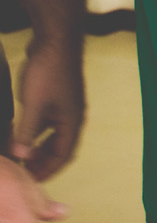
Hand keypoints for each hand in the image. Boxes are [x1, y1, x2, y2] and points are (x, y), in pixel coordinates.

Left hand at [11, 40, 84, 180]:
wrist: (56, 41)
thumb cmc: (48, 72)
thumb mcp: (33, 105)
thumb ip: (27, 133)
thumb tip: (20, 157)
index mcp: (72, 121)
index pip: (63, 155)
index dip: (48, 170)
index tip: (30, 181)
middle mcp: (72, 116)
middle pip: (60, 147)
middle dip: (43, 162)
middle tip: (23, 172)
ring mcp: (64, 106)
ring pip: (52, 135)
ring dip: (38, 147)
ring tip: (19, 156)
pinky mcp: (55, 97)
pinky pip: (46, 123)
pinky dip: (35, 132)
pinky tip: (19, 133)